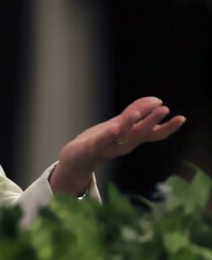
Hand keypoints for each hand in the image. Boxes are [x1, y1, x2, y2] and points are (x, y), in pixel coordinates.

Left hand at [49, 97, 185, 194]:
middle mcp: (124, 144)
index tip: (182, 118)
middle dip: (153, 121)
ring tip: (135, 112)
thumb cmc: (101, 140)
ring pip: (122, 135)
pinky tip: (114, 126)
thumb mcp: (121, 124)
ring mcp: (109, 146)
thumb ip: (137, 112)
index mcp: (132, 139)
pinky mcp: (93, 147)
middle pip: (141, 132)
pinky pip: (102, 140)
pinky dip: (109, 134)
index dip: (168, 127)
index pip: (154, 133)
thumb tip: (156, 100)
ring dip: (129, 124)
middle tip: (165, 109)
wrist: (77, 159)